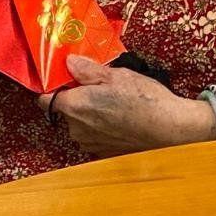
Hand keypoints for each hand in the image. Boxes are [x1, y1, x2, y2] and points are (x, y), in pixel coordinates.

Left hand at [37, 54, 215, 156]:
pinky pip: (93, 135)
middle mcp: (77, 129)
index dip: (53, 87)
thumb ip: (88, 71)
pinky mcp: (102, 152)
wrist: (168, 129)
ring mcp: (90, 143)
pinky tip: (120, 116)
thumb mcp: (117, 76)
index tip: (64, 77)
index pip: (46, 100)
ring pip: (80, 123)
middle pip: (65, 110)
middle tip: (99, 84)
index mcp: (76, 107)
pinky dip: (100, 125)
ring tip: (113, 100)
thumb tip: (69, 63)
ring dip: (90, 112)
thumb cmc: (143, 99)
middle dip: (77, 97)